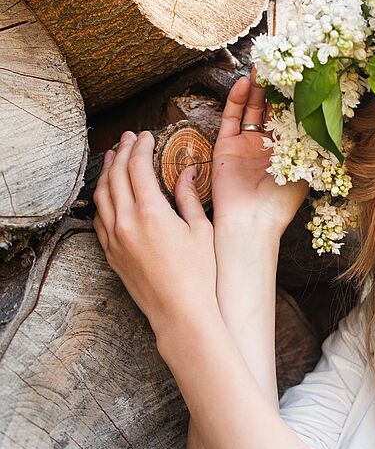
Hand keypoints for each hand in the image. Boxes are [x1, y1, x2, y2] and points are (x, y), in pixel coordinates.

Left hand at [92, 130, 218, 335]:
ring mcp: (114, 238)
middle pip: (116, 175)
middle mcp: (126, 222)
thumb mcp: (201, 230)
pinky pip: (99, 218)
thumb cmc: (198, 274)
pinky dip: (103, 198)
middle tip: (130, 138)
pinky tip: (109, 192)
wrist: (180, 312)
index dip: (142, 147)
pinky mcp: (111, 253)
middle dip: (122, 152)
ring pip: (102, 195)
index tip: (147, 136)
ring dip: (107, 172)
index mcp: (151, 213)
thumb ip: (189, 197)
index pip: (138, 167)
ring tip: (113, 157)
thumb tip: (186, 172)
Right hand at [211, 67, 308, 237]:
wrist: (252, 222)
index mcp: (290, 150)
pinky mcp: (226, 145)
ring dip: (256, 87)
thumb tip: (332, 115)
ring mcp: (246, 143)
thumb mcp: (307, 167)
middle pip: (271, 107)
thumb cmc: (282, 201)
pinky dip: (235, 99)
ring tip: (262, 65)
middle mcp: (267, 144)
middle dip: (275, 86)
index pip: (293, 116)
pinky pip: (231, 117)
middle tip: (280, 61)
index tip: (302, 73)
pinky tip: (243, 82)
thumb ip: (315, 141)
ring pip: (250, 108)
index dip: (296, 96)